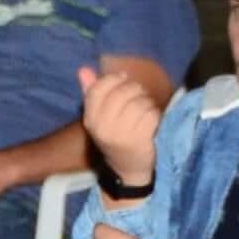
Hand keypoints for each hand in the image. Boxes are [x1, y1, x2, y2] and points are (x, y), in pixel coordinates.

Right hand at [78, 63, 163, 182]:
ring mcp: (121, 134)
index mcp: (90, 119)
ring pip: (139, 102)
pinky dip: (155, 114)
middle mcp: (103, 127)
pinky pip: (151, 114)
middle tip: (139, 95)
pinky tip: (152, 120)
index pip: (99, 88)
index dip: (114, 79)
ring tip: (145, 109)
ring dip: (147, 102)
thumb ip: (91, 92)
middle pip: (123, 92)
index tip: (123, 79)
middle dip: (135, 89)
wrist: (127, 169)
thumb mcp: (99, 117)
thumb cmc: (115, 136)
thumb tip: (83, 69)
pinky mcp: (140, 140)